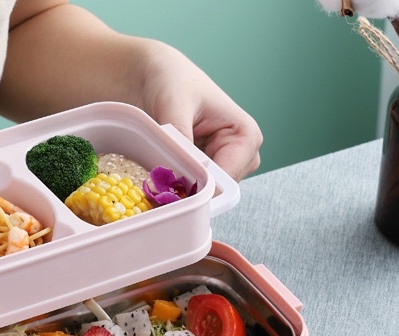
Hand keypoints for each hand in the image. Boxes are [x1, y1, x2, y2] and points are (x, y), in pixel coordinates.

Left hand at [135, 42, 262, 181]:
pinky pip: (187, 193)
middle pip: (217, 193)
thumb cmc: (172, 80)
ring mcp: (220, 167)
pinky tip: (157, 178)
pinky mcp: (201, 173)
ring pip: (202, 197)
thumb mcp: (175, 105)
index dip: (202, 188)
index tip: (173, 190)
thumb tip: (178, 173)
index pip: (229, 177)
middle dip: (189, 191)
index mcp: (245, 136)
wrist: (152, 76)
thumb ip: (181, 140)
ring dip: (178, 191)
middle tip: (160, 184)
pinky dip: (172, 190)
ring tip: (157, 174)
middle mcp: (239, 156)